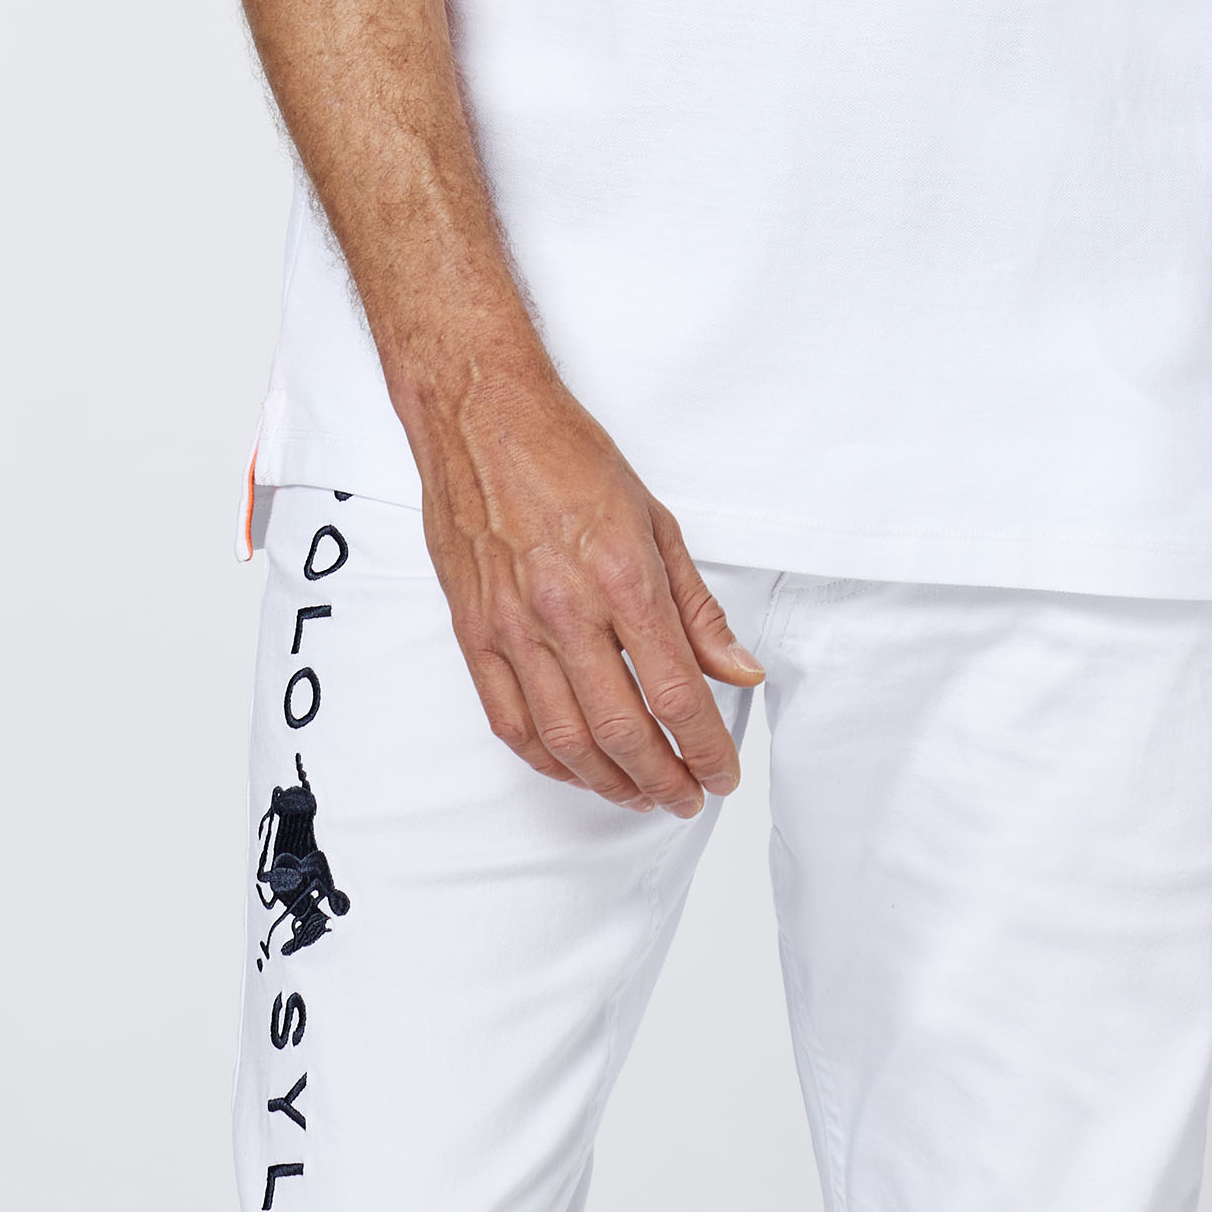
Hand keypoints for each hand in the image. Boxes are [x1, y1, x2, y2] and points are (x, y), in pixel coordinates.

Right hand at [416, 355, 764, 817]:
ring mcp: (513, 627)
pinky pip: (510, 722)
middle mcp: (567, 611)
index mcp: (623, 578)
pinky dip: (547, 759)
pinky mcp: (473, 633)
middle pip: (623, 731)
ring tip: (640, 793)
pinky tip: (575, 767)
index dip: (705, 747)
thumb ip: (696, 607)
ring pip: (565, 741)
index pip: (676, 692)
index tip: (722, 770)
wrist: (480, 417)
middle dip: (665, 779)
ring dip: (609, 783)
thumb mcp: (655, 520)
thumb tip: (738, 669)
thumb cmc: (567, 456)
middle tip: (688, 795)